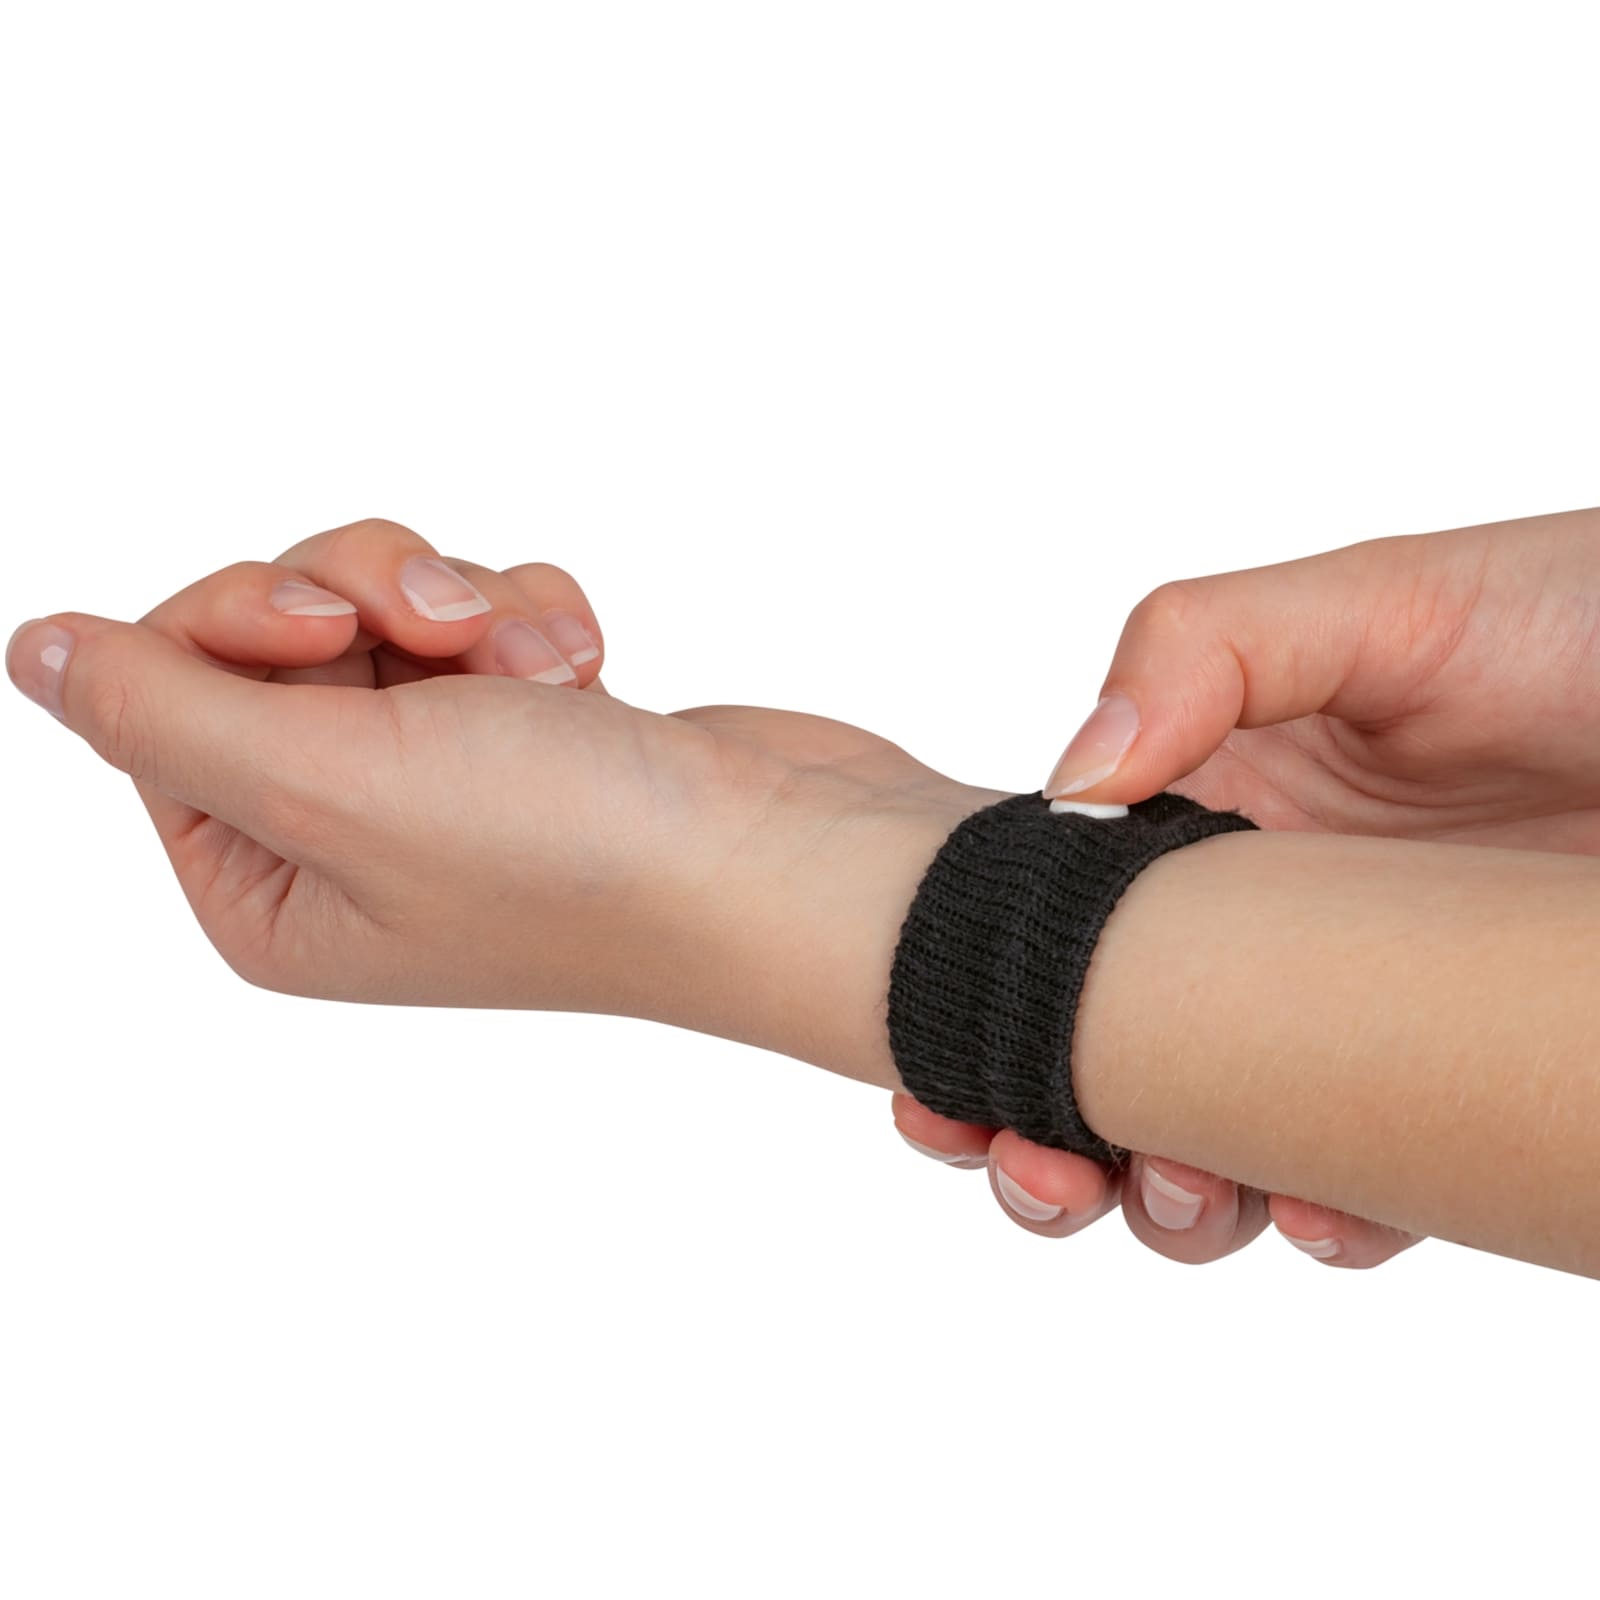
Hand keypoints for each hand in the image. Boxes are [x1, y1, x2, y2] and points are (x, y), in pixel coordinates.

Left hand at [6, 519, 1003, 1067]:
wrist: (779, 864)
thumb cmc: (576, 858)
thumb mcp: (323, 781)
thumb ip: (158, 703)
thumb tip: (35, 649)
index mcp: (267, 889)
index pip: (160, 697)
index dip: (232, 627)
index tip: (324, 635)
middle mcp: (345, 837)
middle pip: (269, 632)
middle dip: (358, 599)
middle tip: (437, 633)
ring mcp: (446, 778)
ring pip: (381, 603)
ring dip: (462, 603)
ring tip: (542, 663)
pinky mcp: (532, 726)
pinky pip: (481, 614)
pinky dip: (534, 619)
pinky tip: (591, 672)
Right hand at [899, 505, 1599, 1267]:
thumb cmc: (1587, 620)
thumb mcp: (1387, 604)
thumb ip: (1202, 653)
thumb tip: (1068, 780)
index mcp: (1215, 813)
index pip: (1065, 929)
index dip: (992, 1009)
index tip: (942, 1083)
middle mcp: (1273, 923)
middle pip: (1121, 1056)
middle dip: (1053, 1140)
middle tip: (1042, 1167)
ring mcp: (1362, 1012)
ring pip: (1222, 1142)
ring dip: (1167, 1198)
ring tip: (1180, 1192)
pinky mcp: (1461, 1082)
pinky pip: (1371, 1187)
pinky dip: (1326, 1220)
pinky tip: (1325, 1214)